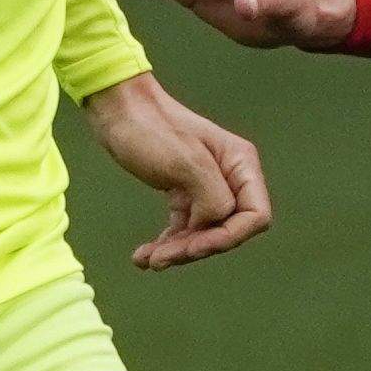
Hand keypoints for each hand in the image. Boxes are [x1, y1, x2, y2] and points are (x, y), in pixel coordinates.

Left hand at [79, 70, 273, 271]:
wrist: (115, 110)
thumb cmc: (150, 129)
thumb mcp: (185, 163)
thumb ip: (212, 197)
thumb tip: (213, 224)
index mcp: (239, 164)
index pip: (255, 216)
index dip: (228, 237)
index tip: (194, 246)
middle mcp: (229, 177)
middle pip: (226, 230)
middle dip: (195, 249)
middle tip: (160, 259)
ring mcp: (206, 186)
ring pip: (202, 233)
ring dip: (177, 251)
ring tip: (147, 260)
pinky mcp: (183, 193)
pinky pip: (184, 228)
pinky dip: (166, 243)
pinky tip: (142, 255)